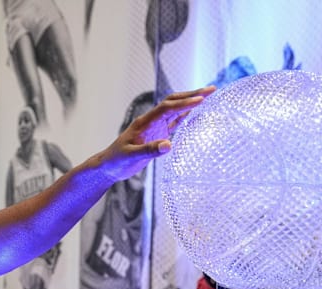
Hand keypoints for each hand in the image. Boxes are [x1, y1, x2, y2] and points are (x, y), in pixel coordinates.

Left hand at [96, 86, 215, 181]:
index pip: (167, 108)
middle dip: (192, 95)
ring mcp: (155, 126)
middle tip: (212, 90)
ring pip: (175, 109)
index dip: (183, 103)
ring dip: (191, 102)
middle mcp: (151, 121)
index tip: (201, 100)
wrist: (108, 165)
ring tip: (209, 96)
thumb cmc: (117, 160)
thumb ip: (149, 150)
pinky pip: (174, 121)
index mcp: (144, 122)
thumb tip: (169, 145)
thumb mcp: (131, 157)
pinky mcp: (157, 134)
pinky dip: (186, 115)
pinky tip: (196, 112)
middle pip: (173, 102)